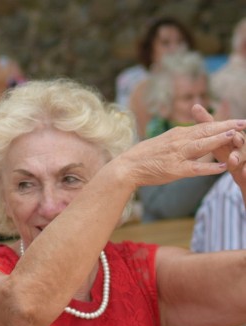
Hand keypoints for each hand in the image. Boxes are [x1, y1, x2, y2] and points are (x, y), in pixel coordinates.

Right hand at [112, 117, 245, 189]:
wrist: (126, 167)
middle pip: (207, 131)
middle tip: (244, 123)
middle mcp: (179, 141)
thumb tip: (192, 134)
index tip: (238, 120)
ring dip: (219, 140)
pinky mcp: (175, 170)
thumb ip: (179, 138)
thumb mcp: (163, 142)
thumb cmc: (143, 156)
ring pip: (202, 145)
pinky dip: (210, 168)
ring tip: (235, 136)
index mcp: (177, 134)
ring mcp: (177, 155)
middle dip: (227, 126)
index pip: (204, 126)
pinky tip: (223, 167)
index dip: (222, 123)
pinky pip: (196, 169)